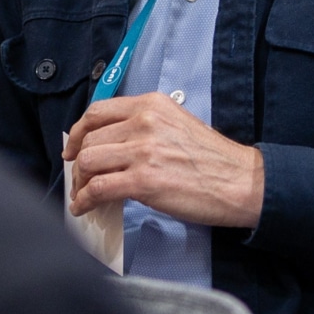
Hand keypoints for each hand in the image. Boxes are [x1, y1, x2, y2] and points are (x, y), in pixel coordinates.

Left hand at [64, 94, 263, 229]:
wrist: (240, 182)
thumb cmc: (213, 159)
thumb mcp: (177, 125)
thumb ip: (145, 127)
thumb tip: (112, 146)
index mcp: (152, 105)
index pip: (97, 112)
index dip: (78, 132)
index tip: (73, 148)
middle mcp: (144, 121)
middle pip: (89, 140)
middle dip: (78, 164)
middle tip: (81, 180)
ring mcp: (143, 151)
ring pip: (88, 162)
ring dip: (79, 183)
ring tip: (83, 196)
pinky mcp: (143, 180)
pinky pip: (98, 188)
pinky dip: (84, 200)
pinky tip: (84, 208)